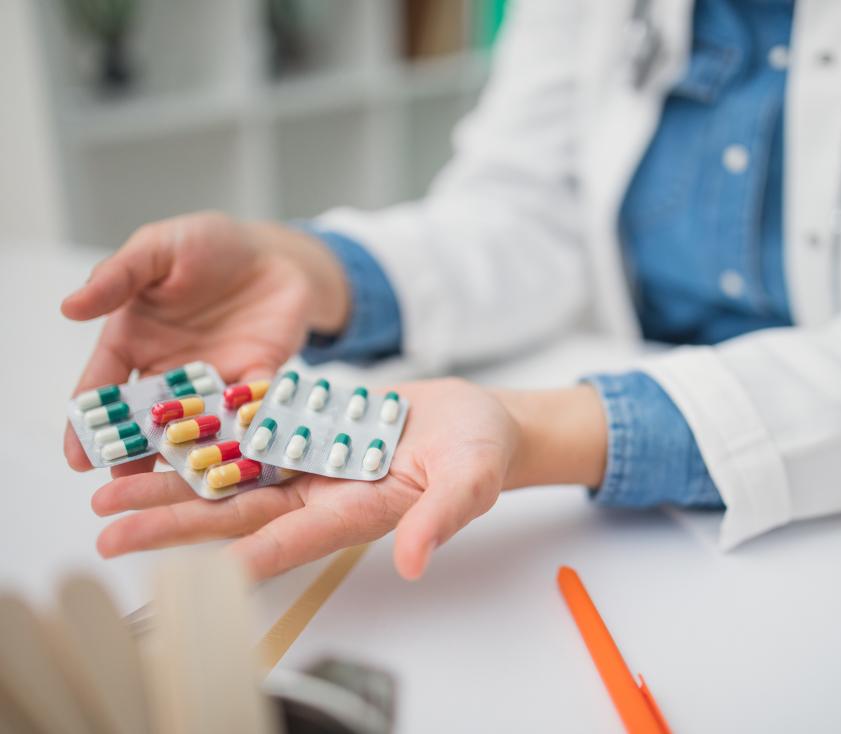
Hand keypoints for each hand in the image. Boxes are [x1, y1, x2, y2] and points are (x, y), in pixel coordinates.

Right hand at [61, 212, 348, 473]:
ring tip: (180, 484)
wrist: (274, 253)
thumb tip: (69, 306)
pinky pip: (252, 409)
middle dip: (134, 452)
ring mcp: (216, 378)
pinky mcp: (259, 378)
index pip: (103, 388)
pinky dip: (248, 428)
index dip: (87, 422)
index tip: (77, 456)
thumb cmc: (208, 245)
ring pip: (197, 423)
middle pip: (146, 418)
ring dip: (189, 452)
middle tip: (123, 487)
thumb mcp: (158, 249)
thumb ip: (119, 277)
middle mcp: (172, 369)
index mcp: (135, 341)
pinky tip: (243, 451)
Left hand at [89, 380, 607, 579]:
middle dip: (175, 523)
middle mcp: (320, 495)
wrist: (475, 421)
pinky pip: (248, 433)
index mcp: (355, 513)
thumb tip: (415, 562)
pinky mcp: (305, 430)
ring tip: (110, 491)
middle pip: (238, 514)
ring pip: (230, 476)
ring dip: (173, 483)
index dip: (241, 558)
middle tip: (111, 533)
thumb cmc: (482, 454)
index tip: (188, 572)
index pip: (291, 542)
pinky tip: (161, 432)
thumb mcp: (471, 482)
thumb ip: (440, 519)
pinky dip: (205, 434)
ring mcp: (309, 463)